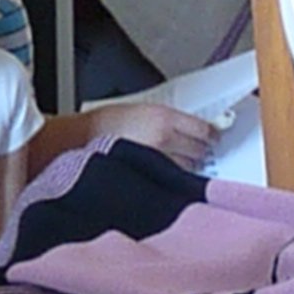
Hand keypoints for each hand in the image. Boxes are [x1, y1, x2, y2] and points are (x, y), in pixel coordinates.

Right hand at [79, 102, 216, 171]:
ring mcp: (157, 161)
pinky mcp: (147, 178)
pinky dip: (173, 180)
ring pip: (188, 168)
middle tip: (196, 151)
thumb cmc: (107, 124)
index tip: (213, 138)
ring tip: (176, 164)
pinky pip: (171, 182)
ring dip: (187, 167)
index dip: (212, 136)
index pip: (204, 130)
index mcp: (164, 118)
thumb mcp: (143, 111)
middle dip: (200, 151)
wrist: (79, 140)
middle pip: (200, 150)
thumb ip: (170, 121)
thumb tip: (194, 130)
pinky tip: (166, 177)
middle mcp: (164, 139)